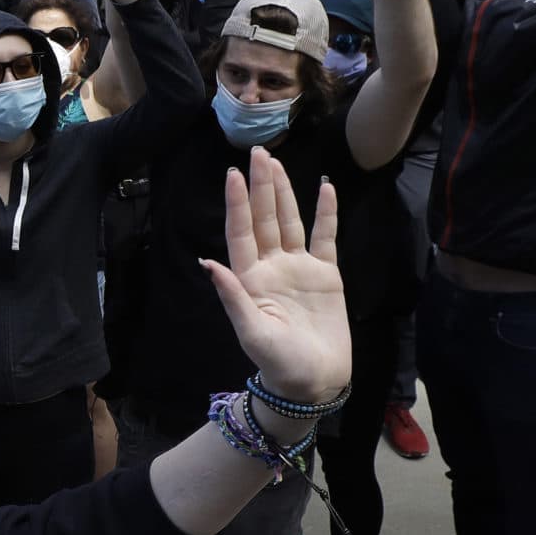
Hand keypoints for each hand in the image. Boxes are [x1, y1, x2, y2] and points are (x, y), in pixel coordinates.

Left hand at [202, 146, 349, 404]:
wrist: (314, 382)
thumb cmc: (279, 363)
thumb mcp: (252, 332)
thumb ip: (232, 297)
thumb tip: (209, 262)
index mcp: (251, 278)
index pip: (241, 232)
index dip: (237, 204)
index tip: (233, 174)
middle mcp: (272, 267)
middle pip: (264, 218)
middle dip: (260, 187)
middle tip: (257, 152)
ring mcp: (299, 268)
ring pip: (290, 221)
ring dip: (284, 193)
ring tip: (277, 163)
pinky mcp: (326, 275)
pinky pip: (326, 237)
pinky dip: (326, 213)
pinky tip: (325, 188)